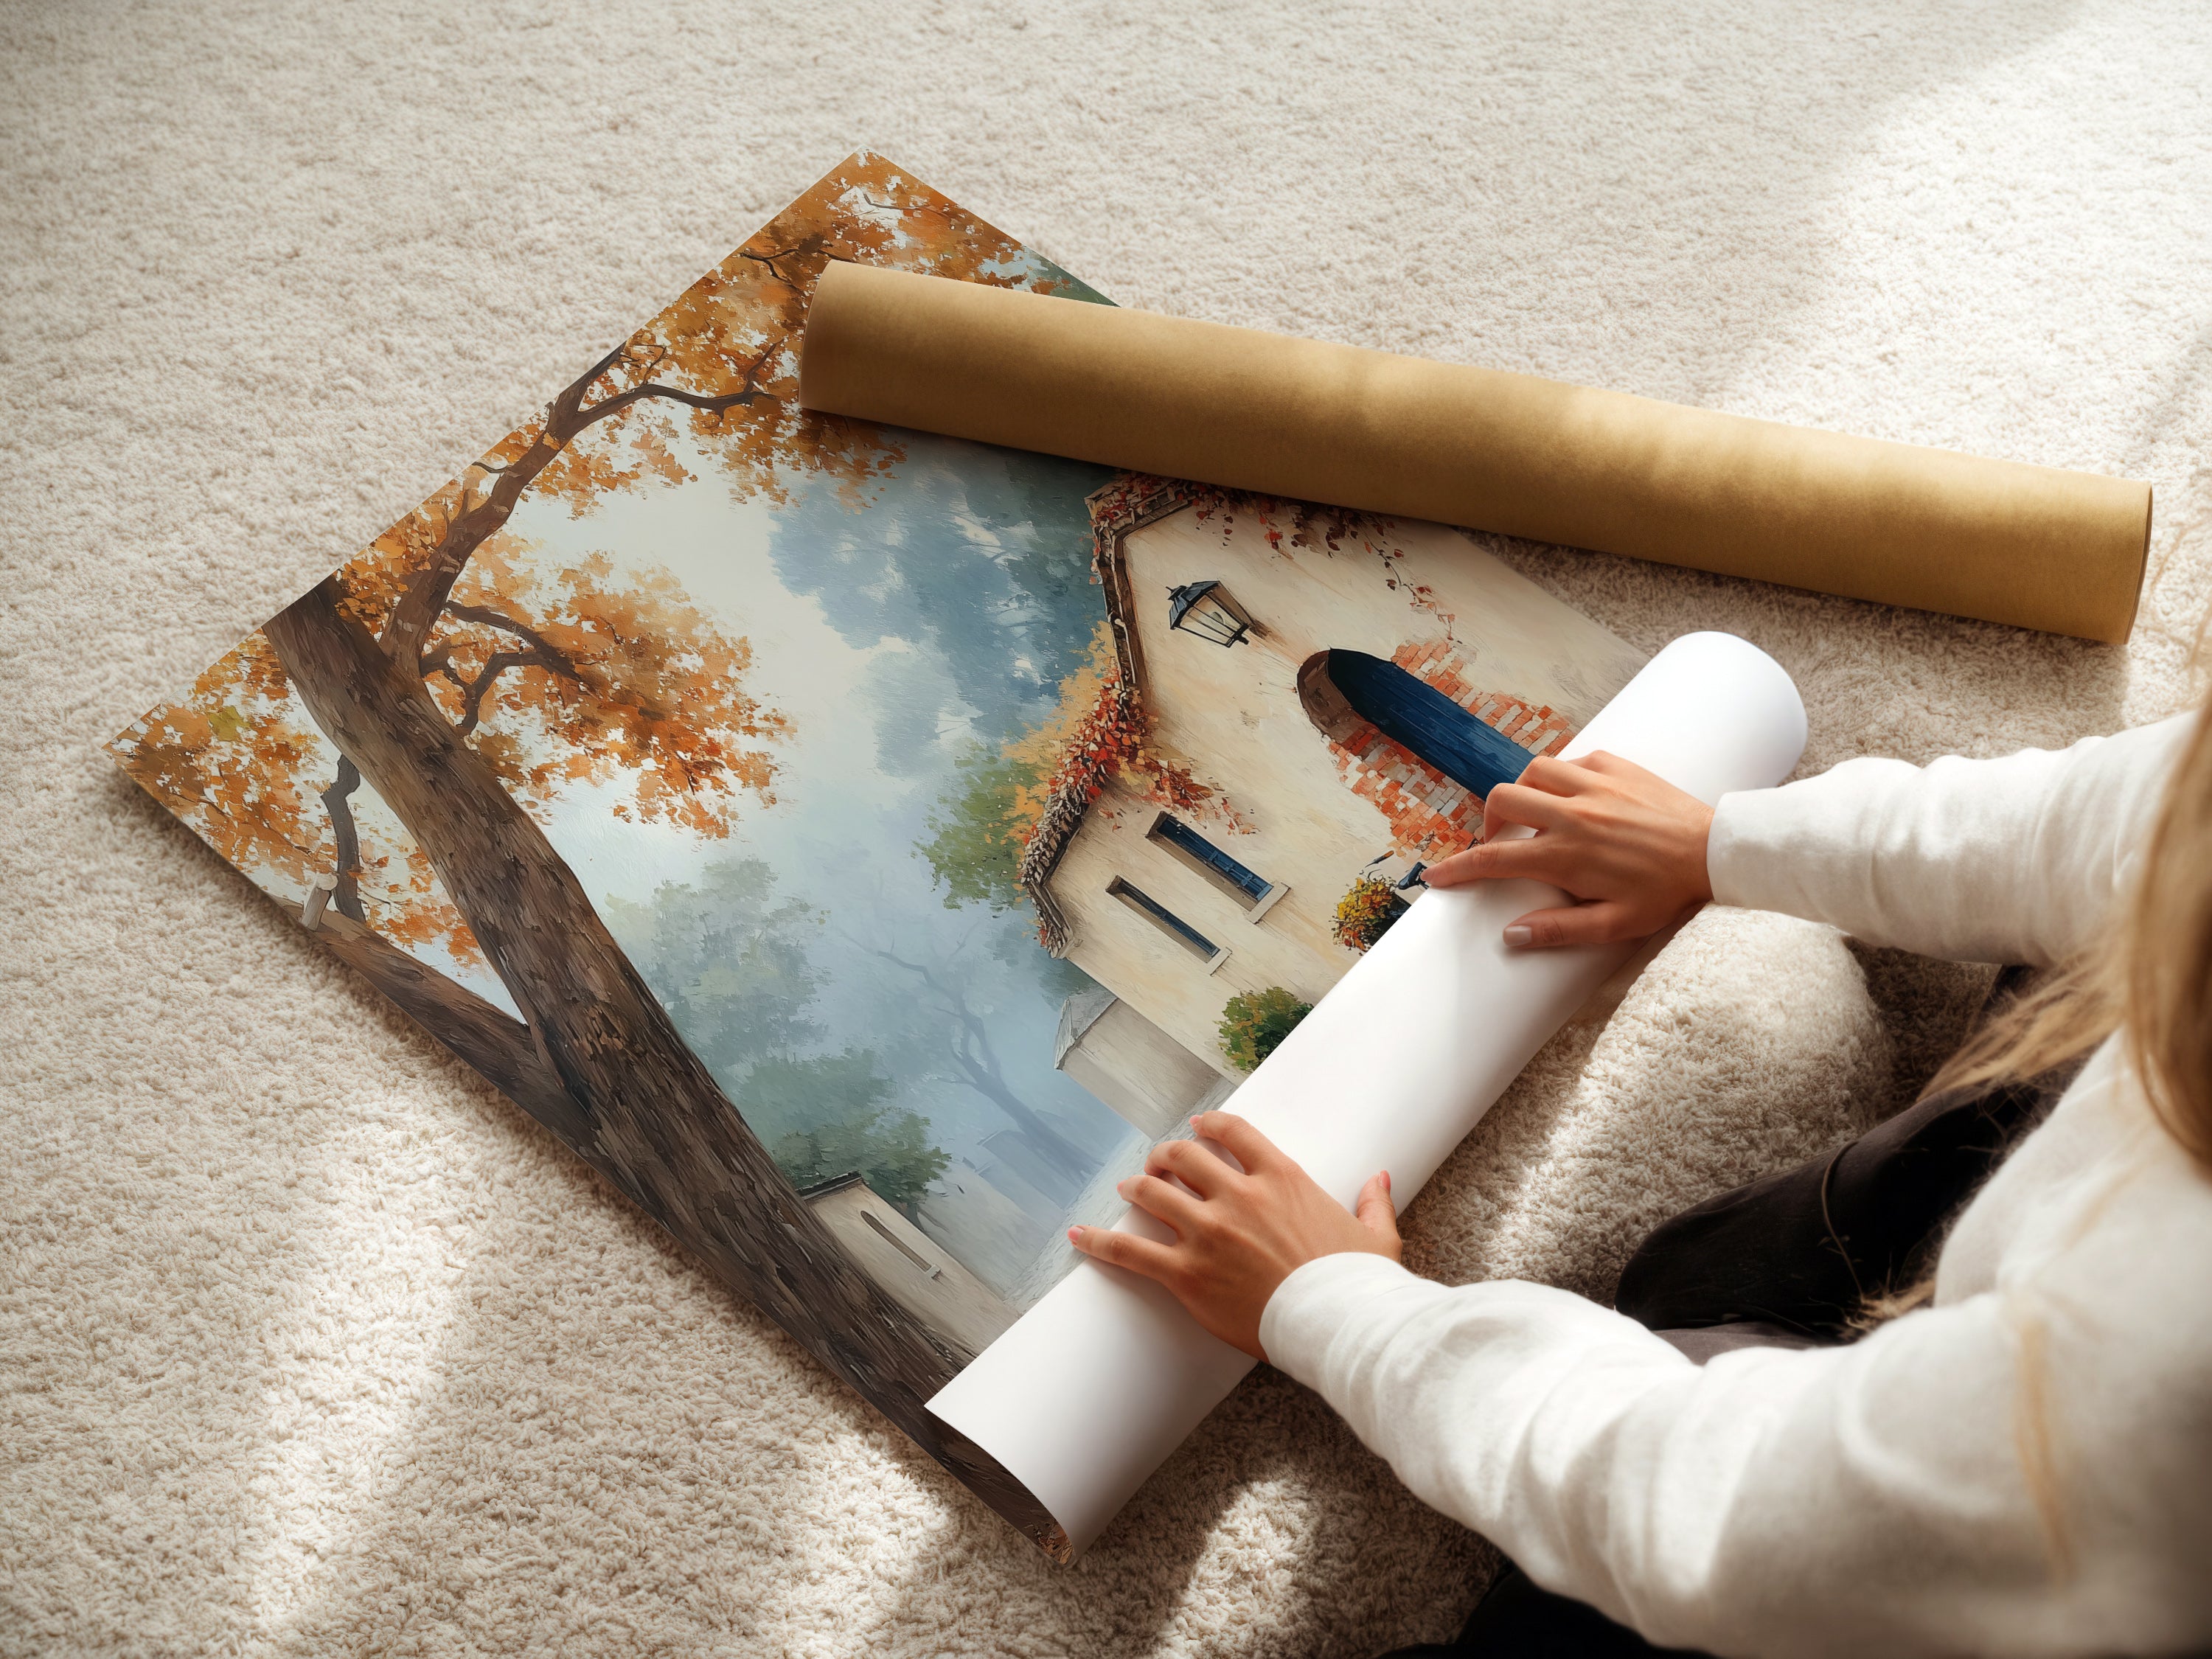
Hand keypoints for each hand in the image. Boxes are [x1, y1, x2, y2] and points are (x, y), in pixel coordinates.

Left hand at [1067, 1110, 1399, 1360]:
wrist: (1339, 1325)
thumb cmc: (1358, 1284)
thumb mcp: (1375, 1236)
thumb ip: (1373, 1202)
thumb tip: (1380, 1178)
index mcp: (1282, 1178)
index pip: (1233, 1133)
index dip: (1208, 1126)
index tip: (1197, 1128)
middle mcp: (1239, 1196)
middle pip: (1183, 1157)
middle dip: (1165, 1156)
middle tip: (1158, 1164)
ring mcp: (1208, 1233)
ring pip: (1153, 1193)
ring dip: (1136, 1187)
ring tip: (1128, 1188)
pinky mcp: (1187, 1274)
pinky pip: (1131, 1251)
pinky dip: (1100, 1241)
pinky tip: (1080, 1235)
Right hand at [1421, 751, 1713, 948]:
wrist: (1715, 851)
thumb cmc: (1666, 893)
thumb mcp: (1615, 925)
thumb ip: (1559, 930)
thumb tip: (1510, 935)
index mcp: (1566, 855)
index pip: (1494, 859)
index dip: (1457, 868)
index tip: (1436, 877)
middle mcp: (1572, 813)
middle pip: (1502, 801)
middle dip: (1489, 822)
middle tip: (1501, 843)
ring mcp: (1593, 784)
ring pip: (1532, 772)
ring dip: (1523, 793)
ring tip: (1535, 816)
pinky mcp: (1615, 765)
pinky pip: (1571, 761)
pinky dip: (1561, 777)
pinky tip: (1574, 797)